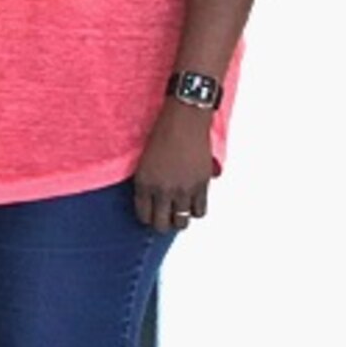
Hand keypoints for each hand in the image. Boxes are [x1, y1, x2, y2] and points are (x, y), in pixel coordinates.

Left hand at [131, 102, 213, 232]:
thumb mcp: (144, 160)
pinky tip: (193, 202)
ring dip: (180, 219)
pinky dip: (196, 210)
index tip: (151, 215)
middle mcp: (162, 190)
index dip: (148, 218)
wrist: (184, 121)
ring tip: (179, 211)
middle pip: (162, 225)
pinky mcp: (201, 186)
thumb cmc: (162, 134)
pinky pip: (200, 211)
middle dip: (162, 224)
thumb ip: (147, 182)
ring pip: (182, 222)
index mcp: (144, 183)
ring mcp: (183, 190)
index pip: (144, 216)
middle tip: (165, 217)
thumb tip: (152, 201)